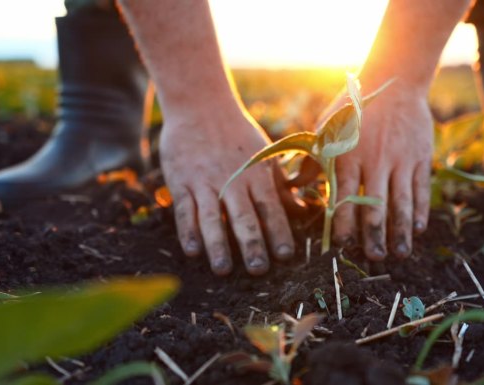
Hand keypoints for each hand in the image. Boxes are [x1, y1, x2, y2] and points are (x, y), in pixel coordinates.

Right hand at [161, 106, 294, 275]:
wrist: (200, 104)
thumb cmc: (238, 133)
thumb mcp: (265, 154)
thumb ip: (280, 185)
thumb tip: (302, 211)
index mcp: (256, 173)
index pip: (270, 207)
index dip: (278, 231)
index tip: (285, 256)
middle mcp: (232, 179)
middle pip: (243, 216)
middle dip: (252, 245)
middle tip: (258, 270)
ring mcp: (204, 181)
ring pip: (211, 217)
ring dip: (218, 245)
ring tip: (223, 269)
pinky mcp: (181, 182)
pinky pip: (183, 210)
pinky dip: (187, 231)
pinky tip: (193, 251)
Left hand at [329, 79, 432, 259]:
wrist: (393, 81)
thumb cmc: (352, 106)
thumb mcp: (326, 127)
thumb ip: (312, 158)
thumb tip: (293, 185)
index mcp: (347, 156)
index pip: (344, 198)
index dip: (344, 224)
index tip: (342, 246)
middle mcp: (374, 162)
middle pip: (374, 206)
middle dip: (374, 235)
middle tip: (374, 258)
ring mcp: (400, 160)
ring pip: (401, 202)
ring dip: (400, 231)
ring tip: (399, 254)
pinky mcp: (420, 157)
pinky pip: (420, 189)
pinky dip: (420, 211)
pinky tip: (418, 230)